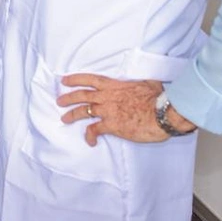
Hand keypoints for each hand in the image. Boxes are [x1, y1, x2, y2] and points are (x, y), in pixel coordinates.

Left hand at [57, 74, 191, 145]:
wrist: (162, 113)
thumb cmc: (158, 98)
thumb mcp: (147, 83)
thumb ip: (138, 83)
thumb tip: (143, 83)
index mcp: (114, 86)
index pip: (90, 79)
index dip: (75, 79)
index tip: (65, 80)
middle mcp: (106, 97)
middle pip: (82, 96)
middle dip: (68, 98)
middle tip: (59, 101)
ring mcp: (107, 111)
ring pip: (83, 111)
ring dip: (72, 115)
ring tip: (64, 118)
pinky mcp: (111, 126)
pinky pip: (94, 130)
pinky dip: (90, 136)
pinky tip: (90, 141)